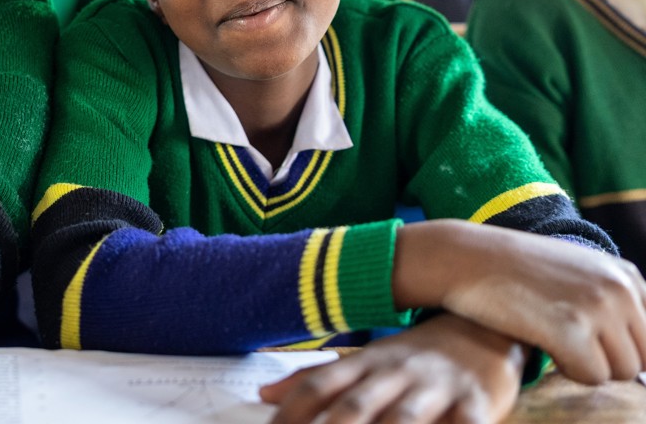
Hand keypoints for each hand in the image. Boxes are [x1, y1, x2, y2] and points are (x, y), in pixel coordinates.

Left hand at [260, 314, 523, 423]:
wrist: (481, 328)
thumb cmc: (412, 358)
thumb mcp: (364, 362)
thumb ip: (316, 380)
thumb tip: (263, 394)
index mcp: (364, 363)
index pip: (317, 386)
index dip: (291, 412)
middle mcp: (395, 373)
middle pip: (355, 406)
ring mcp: (435, 387)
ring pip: (404, 418)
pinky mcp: (477, 402)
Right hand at [395, 220, 645, 384]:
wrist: (465, 257)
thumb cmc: (515, 270)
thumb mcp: (576, 272)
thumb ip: (611, 301)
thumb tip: (638, 354)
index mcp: (626, 275)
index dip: (620, 347)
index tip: (589, 341)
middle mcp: (619, 288)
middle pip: (642, 358)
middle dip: (606, 360)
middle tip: (566, 341)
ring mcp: (596, 307)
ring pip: (620, 372)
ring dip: (587, 367)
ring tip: (552, 339)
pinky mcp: (570, 329)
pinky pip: (590, 376)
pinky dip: (566, 370)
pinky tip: (541, 342)